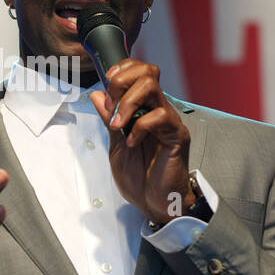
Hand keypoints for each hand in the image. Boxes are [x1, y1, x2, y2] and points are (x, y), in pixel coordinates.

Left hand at [89, 60, 193, 224]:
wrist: (154, 203)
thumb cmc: (140, 178)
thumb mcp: (115, 145)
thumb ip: (108, 120)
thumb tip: (97, 96)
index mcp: (143, 109)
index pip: (138, 72)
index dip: (121, 71)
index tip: (106, 86)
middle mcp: (157, 110)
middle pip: (147, 71)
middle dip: (122, 81)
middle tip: (112, 103)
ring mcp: (168, 121)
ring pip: (152, 87)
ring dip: (128, 102)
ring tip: (119, 124)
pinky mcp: (177, 135)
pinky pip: (160, 116)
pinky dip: (140, 127)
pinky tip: (133, 142)